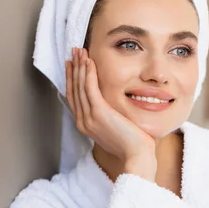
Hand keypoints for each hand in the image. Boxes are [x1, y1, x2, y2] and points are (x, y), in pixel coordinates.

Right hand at [66, 47, 156, 174]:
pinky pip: (90, 89)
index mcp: (85, 125)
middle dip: (73, 69)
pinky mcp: (99, 113)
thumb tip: (111, 108)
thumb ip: (108, 118)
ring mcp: (89, 118)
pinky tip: (89, 61)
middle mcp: (83, 121)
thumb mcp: (115, 129)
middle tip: (74, 52)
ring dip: (79, 67)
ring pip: (80, 87)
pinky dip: (88, 74)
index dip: (72, 79)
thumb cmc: (131, 145)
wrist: (136, 156)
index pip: (74, 98)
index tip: (72, 65)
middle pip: (73, 90)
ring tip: (80, 51)